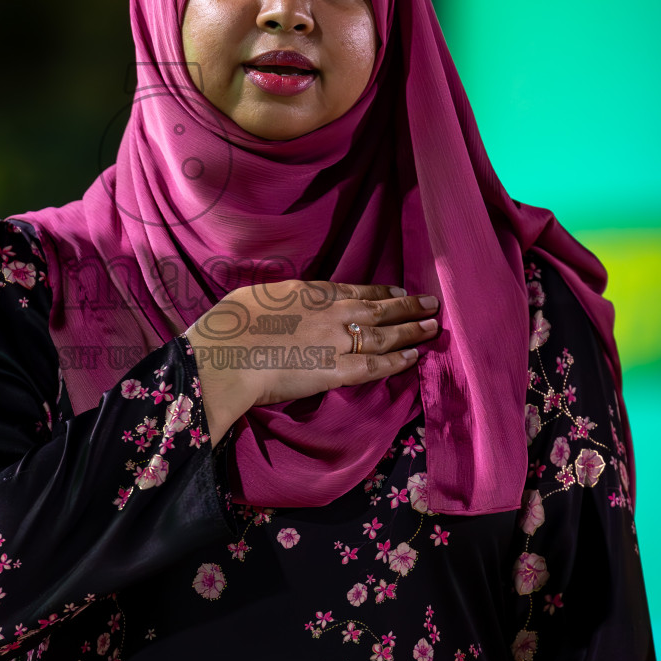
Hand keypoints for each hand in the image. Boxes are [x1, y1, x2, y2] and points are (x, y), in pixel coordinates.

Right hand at [184, 281, 439, 443]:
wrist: (228, 355)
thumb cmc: (230, 324)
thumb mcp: (257, 297)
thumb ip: (279, 299)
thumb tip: (282, 302)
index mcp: (310, 292)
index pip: (355, 290)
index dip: (380, 291)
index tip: (398, 289)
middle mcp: (331, 313)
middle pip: (378, 308)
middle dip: (407, 306)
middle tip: (432, 304)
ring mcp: (336, 342)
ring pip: (384, 335)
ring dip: (411, 330)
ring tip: (432, 327)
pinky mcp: (336, 371)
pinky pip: (374, 366)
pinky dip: (396, 361)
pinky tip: (414, 357)